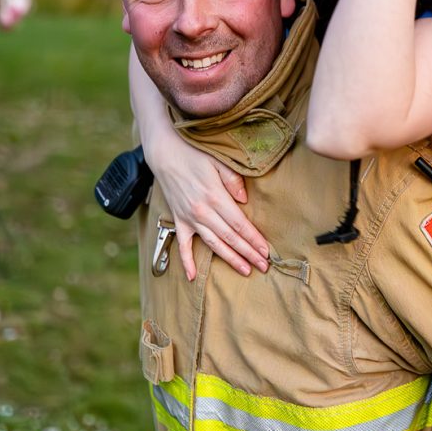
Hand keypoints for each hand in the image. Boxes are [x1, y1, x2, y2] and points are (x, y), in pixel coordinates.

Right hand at [147, 127, 269, 280]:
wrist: (165, 153)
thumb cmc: (194, 154)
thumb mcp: (217, 161)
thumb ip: (233, 180)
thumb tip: (245, 200)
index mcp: (215, 197)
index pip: (239, 224)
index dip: (254, 239)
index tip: (266, 251)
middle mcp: (202, 212)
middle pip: (230, 238)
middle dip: (248, 253)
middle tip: (263, 266)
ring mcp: (189, 218)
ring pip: (213, 244)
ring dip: (230, 259)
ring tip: (245, 270)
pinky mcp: (179, 220)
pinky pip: (182, 245)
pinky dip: (187, 261)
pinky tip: (192, 276)